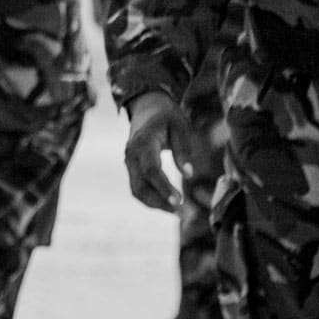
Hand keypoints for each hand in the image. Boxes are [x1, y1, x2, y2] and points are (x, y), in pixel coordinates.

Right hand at [123, 92, 182, 211]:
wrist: (146, 108)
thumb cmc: (167, 117)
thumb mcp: (180, 126)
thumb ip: (183, 149)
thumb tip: (189, 175)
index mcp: (143, 142)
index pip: (151, 170)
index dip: (163, 188)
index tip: (179, 202)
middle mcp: (131, 154)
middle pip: (139, 186)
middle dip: (159, 202)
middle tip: (181, 211)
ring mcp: (129, 162)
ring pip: (136, 190)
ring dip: (155, 204)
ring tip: (178, 211)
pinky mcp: (131, 168)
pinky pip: (138, 188)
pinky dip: (152, 198)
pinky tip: (168, 203)